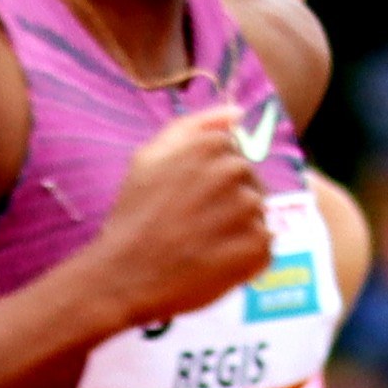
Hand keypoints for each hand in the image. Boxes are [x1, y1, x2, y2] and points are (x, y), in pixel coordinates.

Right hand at [74, 101, 280, 333]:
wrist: (124, 274)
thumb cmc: (134, 216)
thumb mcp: (149, 156)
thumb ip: (195, 126)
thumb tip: (238, 113)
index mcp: (212, 145)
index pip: (234, 156)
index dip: (213, 182)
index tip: (190, 201)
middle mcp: (235, 170)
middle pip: (250, 184)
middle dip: (230, 204)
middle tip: (195, 228)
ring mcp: (249, 208)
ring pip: (258, 216)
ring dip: (237, 232)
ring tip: (203, 247)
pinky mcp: (256, 245)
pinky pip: (264, 248)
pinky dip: (246, 260)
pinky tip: (215, 265)